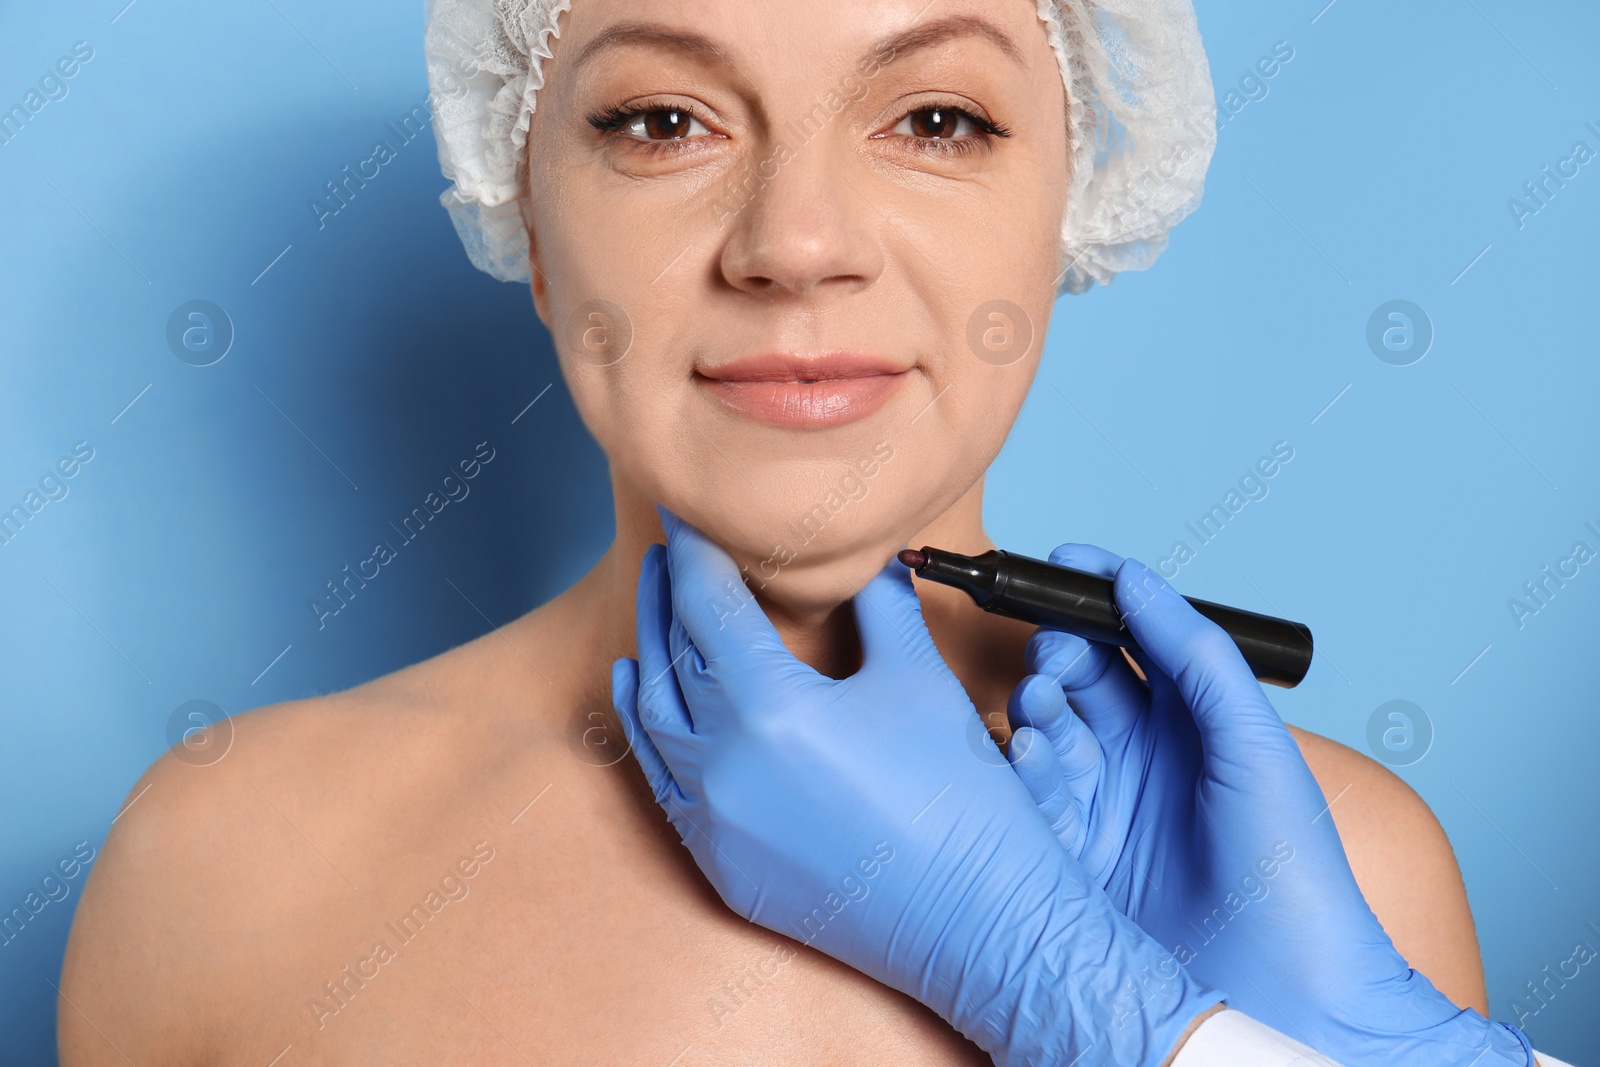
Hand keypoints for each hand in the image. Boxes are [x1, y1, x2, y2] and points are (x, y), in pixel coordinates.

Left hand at [610, 507, 1224, 1065]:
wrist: (977, 923)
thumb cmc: (958, 799)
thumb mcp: (918, 678)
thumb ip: (878, 606)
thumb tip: (867, 560)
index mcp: (769, 708)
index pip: (707, 603)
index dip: (695, 550)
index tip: (690, 515)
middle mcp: (721, 766)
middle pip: (670, 655)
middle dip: (668, 593)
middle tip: (673, 549)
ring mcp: (713, 823)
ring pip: (651, 718)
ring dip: (650, 654)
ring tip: (658, 607)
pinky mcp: (720, 865)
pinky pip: (662, 780)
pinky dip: (648, 728)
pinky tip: (639, 694)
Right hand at [1004, 544, 1533, 1066]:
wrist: (1284, 986)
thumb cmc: (1290, 867)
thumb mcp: (1253, 742)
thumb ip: (1196, 655)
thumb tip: (1137, 579)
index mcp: (1189, 720)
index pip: (1130, 638)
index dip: (1094, 595)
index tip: (1063, 560)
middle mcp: (1139, 754)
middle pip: (1078, 676)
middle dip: (1058, 651)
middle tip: (1056, 656)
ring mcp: (1100, 801)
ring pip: (1045, 727)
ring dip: (1036, 704)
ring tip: (1043, 707)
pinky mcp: (1066, 852)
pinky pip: (1028, 792)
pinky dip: (1021, 764)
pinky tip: (1030, 755)